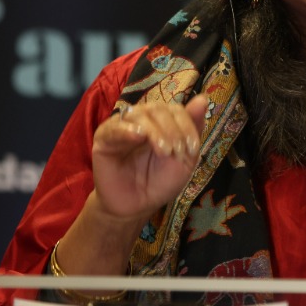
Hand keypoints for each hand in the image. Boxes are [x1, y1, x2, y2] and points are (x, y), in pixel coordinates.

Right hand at [88, 94, 208, 226]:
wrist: (137, 207)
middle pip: (158, 109)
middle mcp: (141, 120)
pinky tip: (139, 136)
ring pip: (139, 114)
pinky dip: (127, 129)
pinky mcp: (103, 139)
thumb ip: (192, 128)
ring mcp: (121, 127)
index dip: (186, 124)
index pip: (175, 109)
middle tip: (176, 152)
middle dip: (172, 129)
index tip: (192, 148)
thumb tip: (202, 98)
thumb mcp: (184, 158)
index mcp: (161, 122)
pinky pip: (114, 127)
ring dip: (156, 131)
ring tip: (164, 151)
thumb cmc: (160, 182)